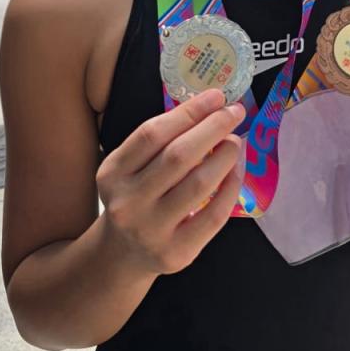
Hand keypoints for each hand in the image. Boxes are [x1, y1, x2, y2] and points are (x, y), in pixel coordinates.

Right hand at [96, 89, 244, 275]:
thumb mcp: (129, 169)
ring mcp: (152, 230)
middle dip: (213, 128)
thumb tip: (209, 109)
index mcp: (113, 173)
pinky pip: (213, 215)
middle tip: (234, 112)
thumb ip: (158, 143)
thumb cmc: (135, 197)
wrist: (122, 254)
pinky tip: (236, 172)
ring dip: (225, 156)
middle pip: (178, 156)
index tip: (216, 96)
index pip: (152, 134)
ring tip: (235, 142)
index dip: (188, 111)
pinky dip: (230, 188)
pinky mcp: (177, 252)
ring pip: (199, 184)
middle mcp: (128, 202)